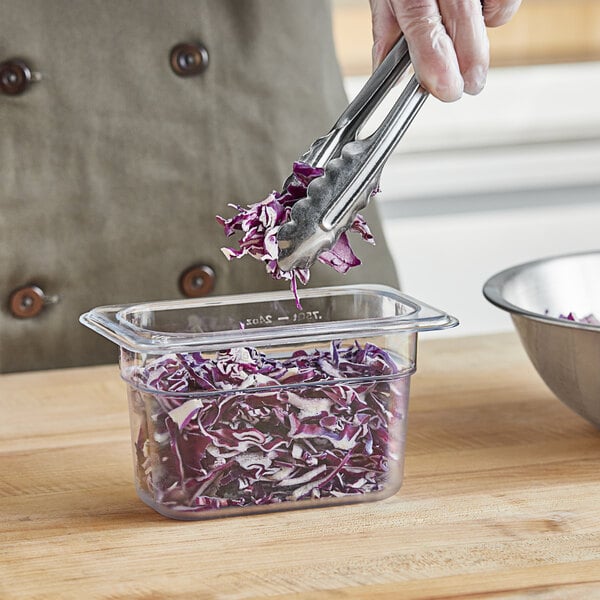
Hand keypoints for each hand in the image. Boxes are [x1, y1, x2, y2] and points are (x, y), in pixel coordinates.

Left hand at [370, 0, 521, 101]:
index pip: (421, 19)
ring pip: (495, 8)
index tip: (445, 88)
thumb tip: (384, 66)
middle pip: (464, 16)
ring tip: (466, 30)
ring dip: (483, 31)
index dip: (434, 57)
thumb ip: (387, 23)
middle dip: (470, 59)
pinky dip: (498, 8)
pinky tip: (478, 6)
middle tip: (471, 84)